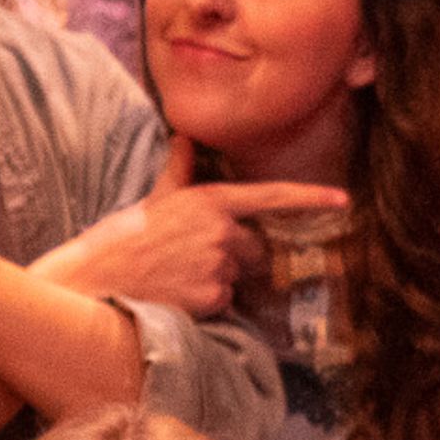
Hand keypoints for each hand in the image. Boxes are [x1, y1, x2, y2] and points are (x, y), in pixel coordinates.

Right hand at [35, 140, 347, 317]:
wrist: (97, 281)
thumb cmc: (121, 241)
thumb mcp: (153, 200)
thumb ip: (178, 170)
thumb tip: (182, 135)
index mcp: (209, 201)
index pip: (270, 196)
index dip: (310, 197)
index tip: (342, 199)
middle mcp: (221, 229)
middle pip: (252, 250)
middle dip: (232, 260)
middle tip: (188, 263)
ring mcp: (219, 263)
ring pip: (237, 279)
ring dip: (215, 282)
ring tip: (176, 279)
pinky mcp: (215, 295)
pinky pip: (225, 302)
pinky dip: (206, 304)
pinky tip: (176, 296)